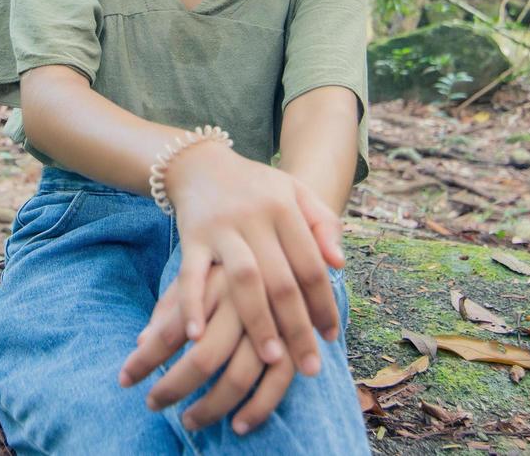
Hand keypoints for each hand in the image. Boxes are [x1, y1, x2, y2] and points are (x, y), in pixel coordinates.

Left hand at [118, 263, 294, 435]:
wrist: (284, 230)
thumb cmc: (230, 259)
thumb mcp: (197, 271)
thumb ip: (172, 306)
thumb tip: (142, 342)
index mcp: (212, 280)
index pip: (170, 329)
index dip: (144, 359)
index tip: (124, 379)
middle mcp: (241, 300)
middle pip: (203, 357)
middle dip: (174, 387)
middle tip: (152, 403)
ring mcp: (272, 320)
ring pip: (239, 376)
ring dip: (212, 407)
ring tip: (188, 421)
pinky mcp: (296, 336)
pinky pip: (278, 382)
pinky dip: (258, 408)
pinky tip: (237, 425)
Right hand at [162, 141, 345, 381]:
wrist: (200, 163)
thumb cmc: (256, 187)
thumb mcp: (295, 192)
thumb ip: (322, 222)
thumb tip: (339, 263)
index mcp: (285, 208)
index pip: (311, 264)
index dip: (325, 303)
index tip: (332, 337)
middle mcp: (255, 217)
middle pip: (282, 281)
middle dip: (298, 328)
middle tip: (310, 366)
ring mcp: (221, 228)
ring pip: (244, 280)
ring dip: (259, 322)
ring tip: (272, 359)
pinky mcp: (191, 236)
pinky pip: (190, 274)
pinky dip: (192, 304)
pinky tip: (197, 335)